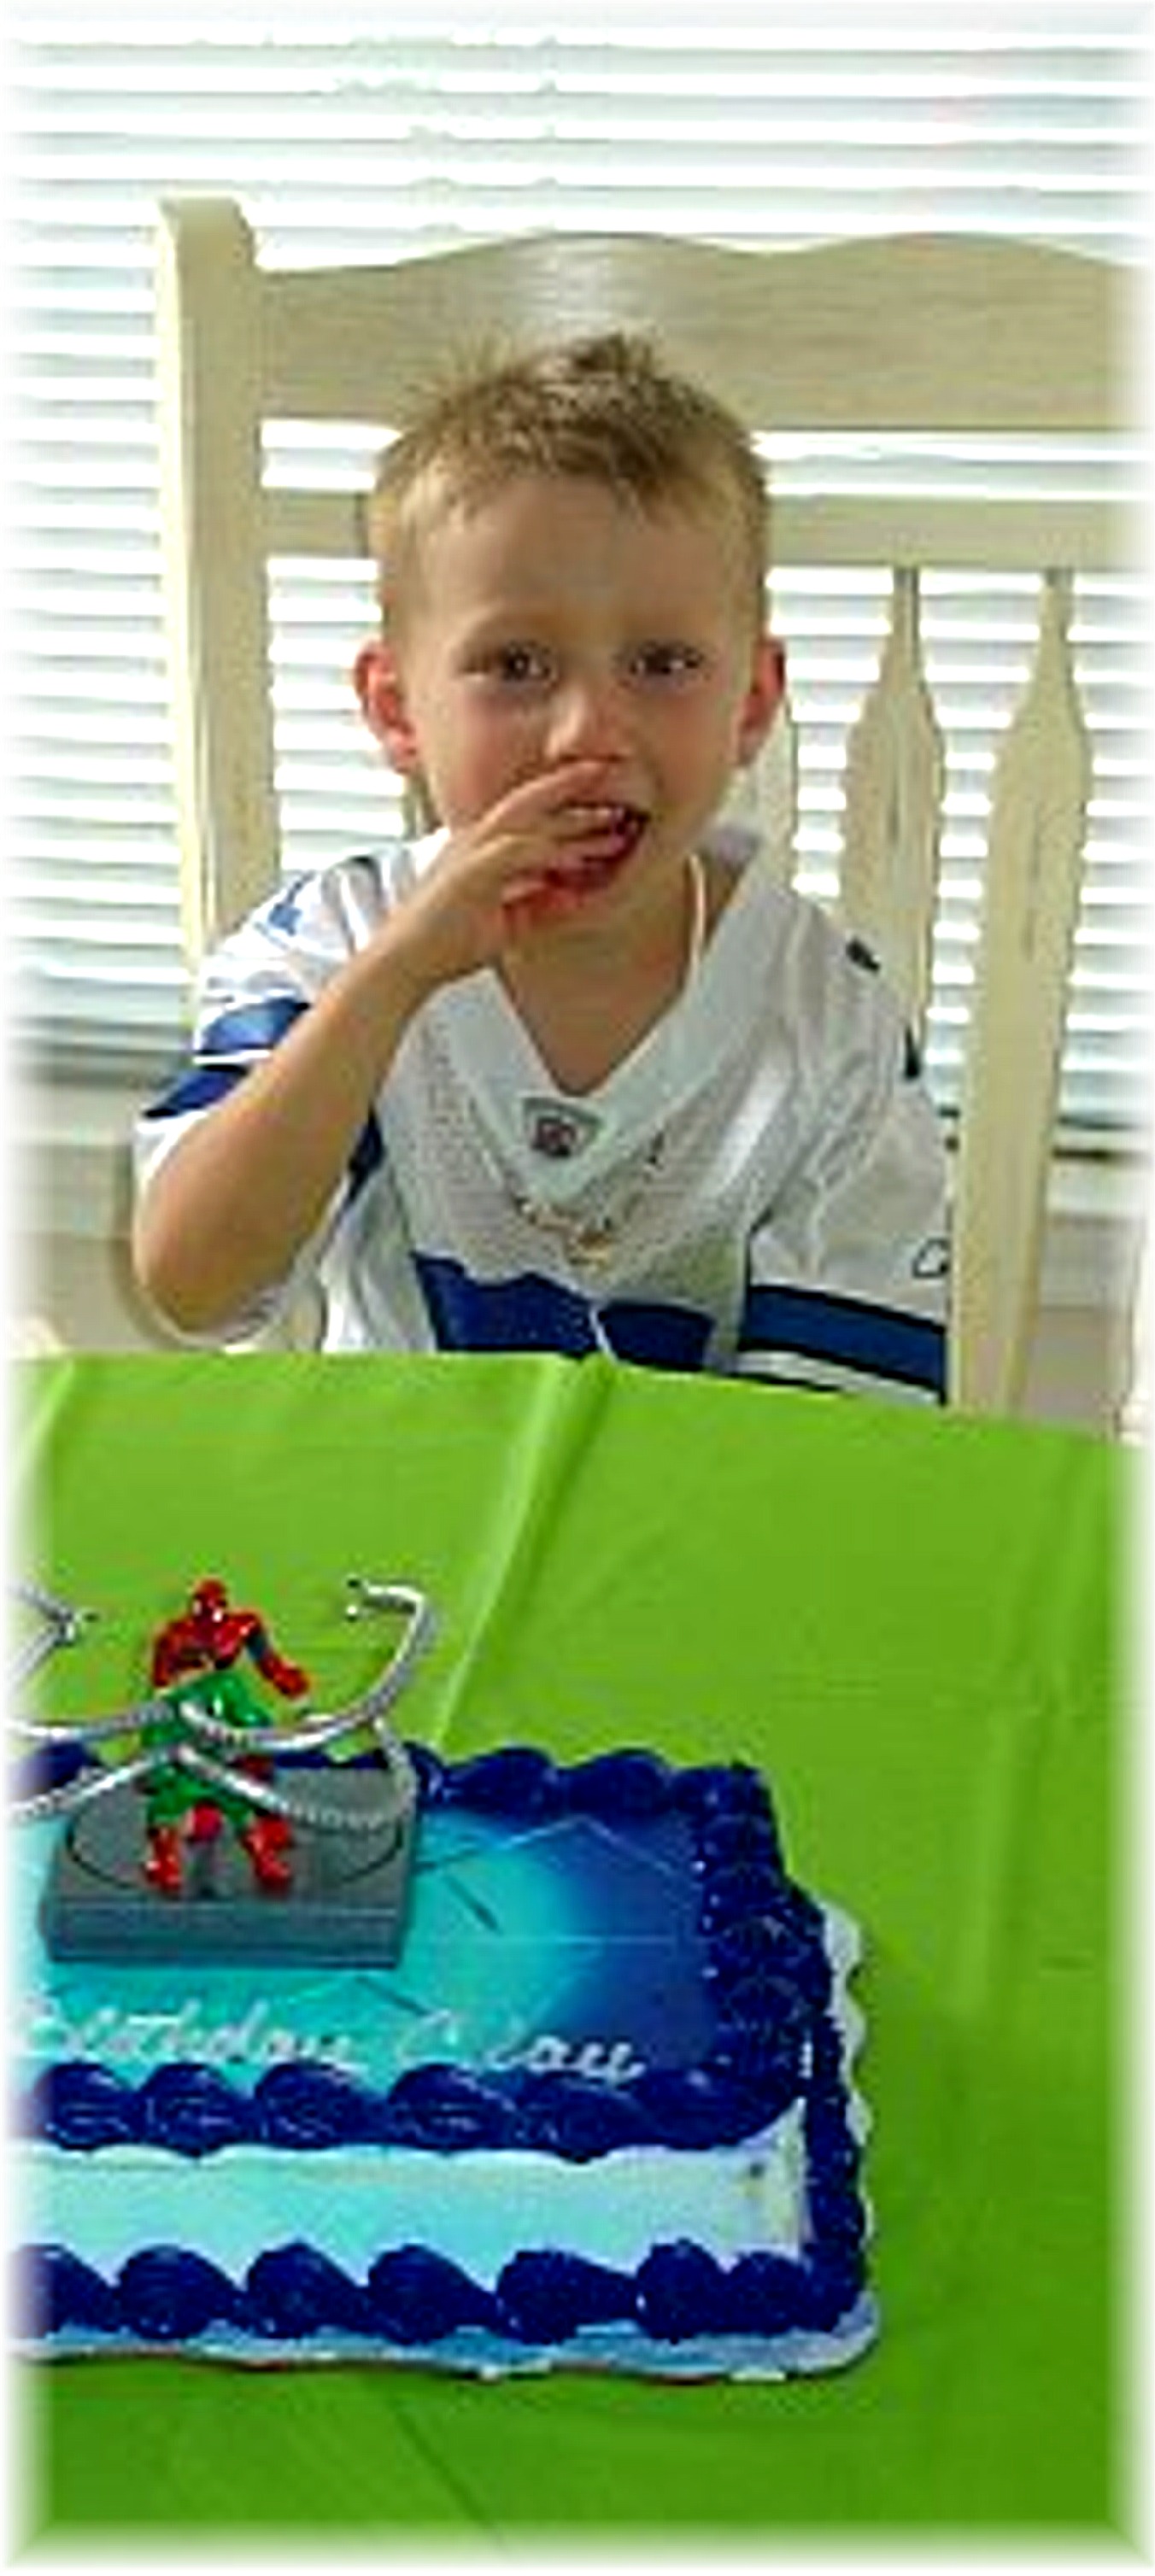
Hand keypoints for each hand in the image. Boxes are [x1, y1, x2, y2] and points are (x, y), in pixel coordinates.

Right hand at [386, 761, 632, 990]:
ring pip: (530, 819)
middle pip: (532, 802)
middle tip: (615, 777)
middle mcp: (475, 840)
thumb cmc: (446, 943)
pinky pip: (519, 851)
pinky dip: (550, 853)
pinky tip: (576, 859)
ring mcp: (471, 852)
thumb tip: (575, 897)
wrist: (404, 962)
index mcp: (481, 846)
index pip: (527, 812)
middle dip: (574, 788)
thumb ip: (540, 905)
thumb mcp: (508, 922)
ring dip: (572, 818)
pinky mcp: (470, 871)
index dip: (563, 798)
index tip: (602, 797)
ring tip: (612, 817)